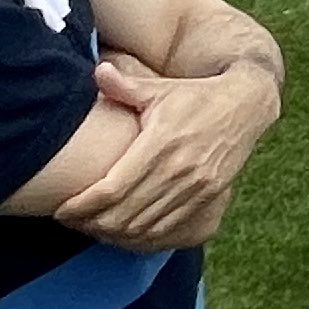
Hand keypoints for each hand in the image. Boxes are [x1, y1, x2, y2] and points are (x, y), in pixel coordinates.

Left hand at [57, 62, 276, 249]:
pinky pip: (166, 230)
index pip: (111, 189)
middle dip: (90, 224)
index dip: (81, 206)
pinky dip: (139, 238)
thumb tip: (99, 71)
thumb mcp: (161, 88)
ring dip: (112, 234)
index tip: (61, 209)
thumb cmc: (195, 95)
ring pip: (143, 227)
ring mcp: (196, 187)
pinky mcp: (209, 197)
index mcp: (161, 142)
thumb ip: (126, 85)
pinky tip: (123, 232)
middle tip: (70, 222)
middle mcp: (179, 170)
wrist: (248, 104)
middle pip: (123, 215)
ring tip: (92, 227)